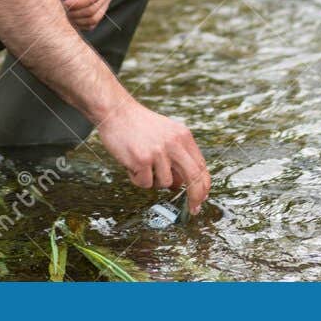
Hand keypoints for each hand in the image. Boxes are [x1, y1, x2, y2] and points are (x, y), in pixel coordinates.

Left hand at [54, 0, 114, 29]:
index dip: (77, 2)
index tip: (62, 2)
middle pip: (94, 9)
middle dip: (75, 13)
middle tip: (59, 9)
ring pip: (94, 18)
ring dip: (77, 20)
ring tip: (62, 13)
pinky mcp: (102, 6)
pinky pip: (93, 22)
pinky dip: (80, 23)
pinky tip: (69, 16)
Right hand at [96, 100, 210, 212]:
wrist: (116, 111)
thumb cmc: (139, 125)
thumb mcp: (166, 133)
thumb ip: (177, 156)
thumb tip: (180, 184)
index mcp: (182, 135)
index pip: (200, 165)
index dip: (204, 185)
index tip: (202, 199)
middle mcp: (173, 142)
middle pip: (193, 177)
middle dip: (195, 196)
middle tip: (193, 209)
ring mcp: (158, 151)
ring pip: (165, 183)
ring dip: (153, 180)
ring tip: (142, 164)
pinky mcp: (142, 159)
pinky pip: (145, 183)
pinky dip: (137, 178)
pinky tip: (131, 163)